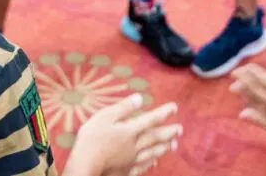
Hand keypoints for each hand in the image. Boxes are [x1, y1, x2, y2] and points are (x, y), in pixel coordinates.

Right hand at [65, 94, 181, 175]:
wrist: (85, 167)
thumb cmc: (91, 139)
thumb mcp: (104, 117)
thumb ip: (123, 108)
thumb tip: (140, 98)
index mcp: (130, 130)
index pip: (150, 119)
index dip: (163, 113)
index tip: (175, 107)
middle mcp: (134, 145)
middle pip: (155, 137)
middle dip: (169, 132)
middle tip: (181, 129)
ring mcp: (131, 160)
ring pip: (152, 153)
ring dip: (164, 148)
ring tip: (174, 144)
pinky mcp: (125, 172)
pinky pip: (142, 167)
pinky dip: (151, 164)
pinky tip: (155, 163)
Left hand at [231, 54, 265, 149]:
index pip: (260, 77)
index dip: (251, 71)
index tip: (242, 66)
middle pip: (254, 90)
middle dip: (243, 81)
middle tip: (233, 75)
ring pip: (255, 104)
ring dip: (244, 95)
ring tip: (234, 89)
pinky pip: (260, 121)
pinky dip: (251, 116)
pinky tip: (244, 114)